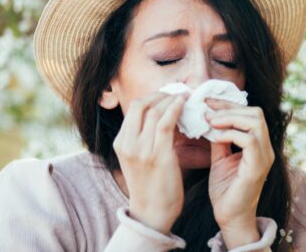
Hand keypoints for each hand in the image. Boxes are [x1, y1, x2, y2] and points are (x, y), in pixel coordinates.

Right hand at [113, 91, 187, 234]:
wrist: (152, 213)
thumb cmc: (150, 185)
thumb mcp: (138, 158)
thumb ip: (144, 137)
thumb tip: (162, 114)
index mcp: (120, 143)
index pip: (134, 108)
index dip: (152, 96)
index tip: (168, 94)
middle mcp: (127, 144)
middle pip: (141, 105)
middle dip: (161, 94)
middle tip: (177, 92)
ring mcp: (141, 150)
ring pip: (155, 111)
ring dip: (172, 100)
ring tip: (184, 97)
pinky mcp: (157, 156)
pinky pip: (165, 123)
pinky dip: (175, 109)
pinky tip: (184, 105)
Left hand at [204, 98, 274, 228]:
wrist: (229, 217)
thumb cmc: (225, 190)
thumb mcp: (220, 158)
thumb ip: (219, 139)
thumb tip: (210, 118)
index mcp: (259, 145)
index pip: (250, 113)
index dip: (229, 104)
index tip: (207, 102)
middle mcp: (266, 149)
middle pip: (256, 113)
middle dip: (229, 107)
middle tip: (207, 110)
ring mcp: (265, 157)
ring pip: (255, 122)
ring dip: (230, 117)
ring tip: (210, 121)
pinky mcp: (258, 167)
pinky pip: (250, 140)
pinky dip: (231, 133)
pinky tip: (216, 136)